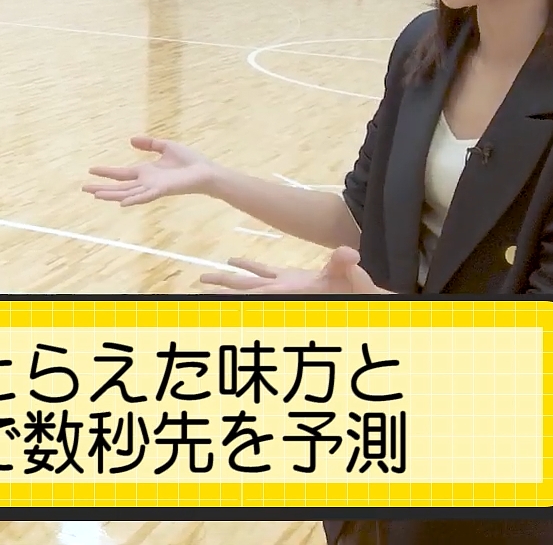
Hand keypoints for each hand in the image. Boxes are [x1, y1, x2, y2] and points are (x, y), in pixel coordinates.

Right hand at [83, 135, 219, 206]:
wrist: (206, 172)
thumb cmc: (190, 161)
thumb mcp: (166, 147)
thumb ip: (149, 144)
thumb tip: (130, 140)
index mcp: (146, 172)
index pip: (121, 174)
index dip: (106, 172)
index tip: (91, 170)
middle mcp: (146, 182)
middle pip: (119, 186)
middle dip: (101, 187)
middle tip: (84, 188)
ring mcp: (152, 188)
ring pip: (127, 193)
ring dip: (111, 195)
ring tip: (95, 195)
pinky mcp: (162, 190)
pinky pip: (144, 196)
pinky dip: (133, 200)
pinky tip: (121, 203)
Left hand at [200, 246, 387, 294]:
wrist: (362, 296)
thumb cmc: (355, 290)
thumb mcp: (349, 276)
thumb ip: (345, 265)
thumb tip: (351, 254)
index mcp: (288, 291)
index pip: (253, 294)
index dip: (230, 297)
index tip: (207, 298)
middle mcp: (281, 291)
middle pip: (241, 293)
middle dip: (218, 294)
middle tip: (191, 295)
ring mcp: (284, 285)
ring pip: (248, 283)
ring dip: (226, 281)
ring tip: (202, 280)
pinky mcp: (290, 279)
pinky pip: (263, 273)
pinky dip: (248, 266)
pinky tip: (232, 261)